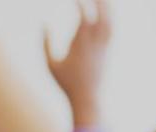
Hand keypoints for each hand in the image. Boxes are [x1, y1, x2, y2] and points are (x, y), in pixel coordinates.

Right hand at [45, 0, 111, 117]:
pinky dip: (110, 15)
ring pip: (109, 20)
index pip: (84, 19)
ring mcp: (104, 46)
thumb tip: (43, 24)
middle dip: (98, 1)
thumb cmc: (66, 83)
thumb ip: (45, 44)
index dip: (81, 5)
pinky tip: (107, 8)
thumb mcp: (50, 65)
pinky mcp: (108, 48)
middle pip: (101, 16)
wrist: (88, 97)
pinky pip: (111, 27)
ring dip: (106, 6)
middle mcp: (95, 44)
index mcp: (80, 46)